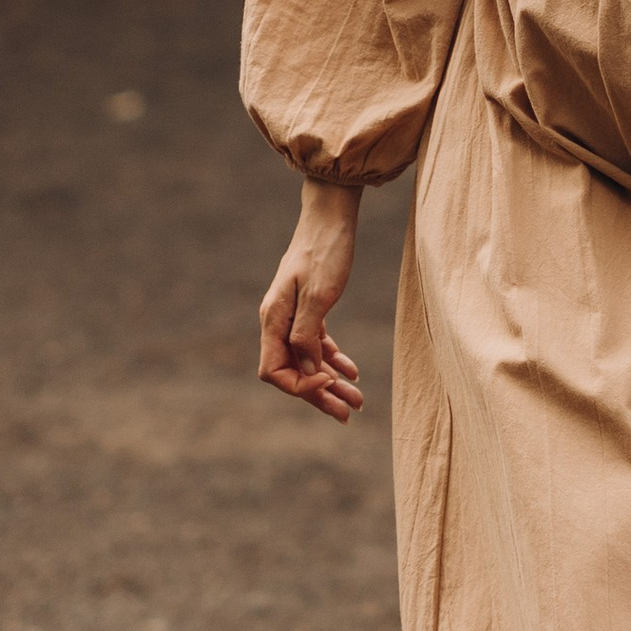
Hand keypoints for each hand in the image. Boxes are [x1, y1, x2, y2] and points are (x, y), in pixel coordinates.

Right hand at [259, 177, 365, 417]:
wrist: (332, 215)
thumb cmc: (326, 250)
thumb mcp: (320, 293)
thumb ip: (308, 334)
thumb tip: (306, 371)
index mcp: (273, 318)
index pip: (274, 371)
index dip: (300, 385)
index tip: (330, 381)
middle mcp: (278, 321)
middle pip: (293, 371)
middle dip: (319, 395)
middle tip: (347, 415)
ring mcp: (292, 315)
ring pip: (307, 360)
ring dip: (330, 382)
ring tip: (357, 401)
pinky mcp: (309, 308)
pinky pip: (317, 343)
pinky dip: (334, 359)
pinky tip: (353, 372)